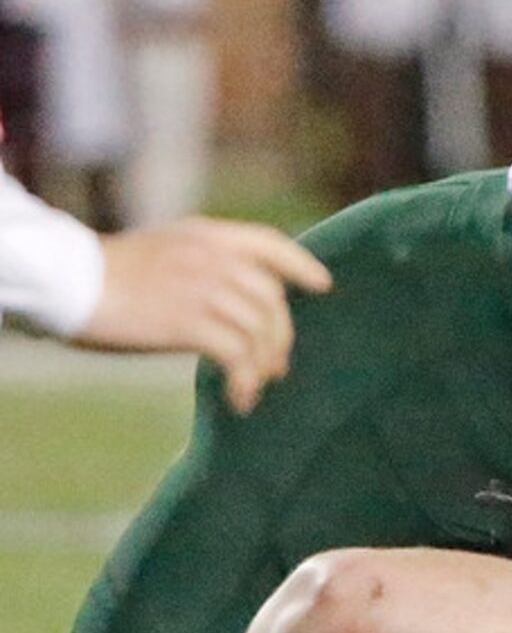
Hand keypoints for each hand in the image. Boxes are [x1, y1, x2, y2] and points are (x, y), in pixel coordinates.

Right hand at [78, 218, 332, 413]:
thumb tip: (239, 300)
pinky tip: (239, 398)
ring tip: (254, 385)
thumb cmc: (108, 273)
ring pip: (260, 330)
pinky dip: (245, 381)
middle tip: (276, 364)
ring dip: (264, 364)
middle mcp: (214, 258)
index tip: (323, 285)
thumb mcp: (165, 249)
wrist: (68, 282)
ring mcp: (204, 288)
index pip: (270, 244)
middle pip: (272, 299)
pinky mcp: (190, 323)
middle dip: (280, 336)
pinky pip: (238, 356)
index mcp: (208, 235)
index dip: (301, 265)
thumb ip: (205, 262)